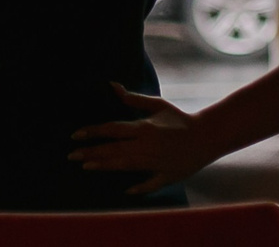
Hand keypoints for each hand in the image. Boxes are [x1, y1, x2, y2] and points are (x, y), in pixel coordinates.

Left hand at [68, 84, 221, 193]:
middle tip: (71, 156)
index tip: (75, 135)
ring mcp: (157, 162)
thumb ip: (133, 99)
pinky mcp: (168, 176)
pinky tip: (125, 191)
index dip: (93, 132)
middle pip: (115, 149)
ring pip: (126, 165)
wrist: (207, 135)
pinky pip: (151, 183)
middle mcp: (148, 145)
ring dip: (105, 166)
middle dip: (92, 152)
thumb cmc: (179, 118)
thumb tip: (112, 85)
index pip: (113, 129)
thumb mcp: (157, 105)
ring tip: (86, 167)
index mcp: (144, 127)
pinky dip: (139, 187)